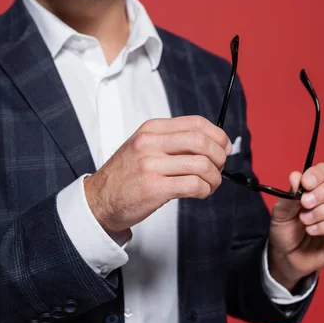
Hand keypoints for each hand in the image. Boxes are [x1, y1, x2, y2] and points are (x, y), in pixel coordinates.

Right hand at [84, 116, 231, 232]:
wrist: (99, 199)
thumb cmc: (126, 175)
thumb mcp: (143, 146)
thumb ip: (172, 141)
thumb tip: (212, 144)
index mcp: (151, 129)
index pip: (196, 123)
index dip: (218, 135)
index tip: (224, 148)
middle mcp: (151, 143)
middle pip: (202, 142)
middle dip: (219, 156)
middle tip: (219, 168)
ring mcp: (151, 165)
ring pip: (202, 165)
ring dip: (214, 178)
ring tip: (210, 185)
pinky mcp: (154, 188)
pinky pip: (194, 185)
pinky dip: (205, 190)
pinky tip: (201, 193)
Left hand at [268, 162, 323, 290]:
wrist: (285, 256)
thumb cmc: (285, 230)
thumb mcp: (280, 212)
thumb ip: (289, 195)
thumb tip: (296, 176)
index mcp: (318, 187)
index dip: (319, 173)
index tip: (306, 183)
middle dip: (323, 192)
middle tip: (305, 203)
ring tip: (305, 220)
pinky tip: (312, 230)